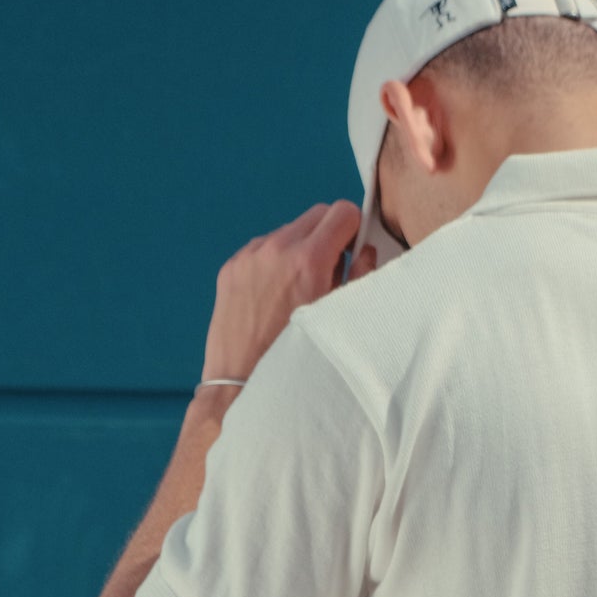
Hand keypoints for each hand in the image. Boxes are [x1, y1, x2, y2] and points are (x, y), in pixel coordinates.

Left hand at [201, 200, 377, 382]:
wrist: (244, 384)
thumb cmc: (298, 358)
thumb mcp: (341, 317)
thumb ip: (360, 275)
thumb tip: (365, 251)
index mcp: (308, 260)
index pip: (342, 212)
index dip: (354, 228)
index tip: (353, 248)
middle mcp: (276, 249)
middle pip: (315, 215)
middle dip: (329, 235)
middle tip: (331, 269)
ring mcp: (249, 257)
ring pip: (288, 231)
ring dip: (300, 248)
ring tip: (300, 288)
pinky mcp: (231, 268)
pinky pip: (261, 249)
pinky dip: (274, 261)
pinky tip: (276, 294)